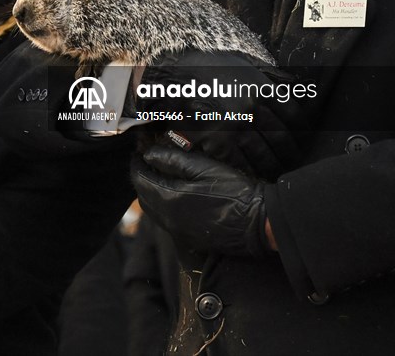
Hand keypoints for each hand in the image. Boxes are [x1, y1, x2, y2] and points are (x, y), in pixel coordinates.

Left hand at [130, 144, 268, 256]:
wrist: (258, 223)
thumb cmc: (234, 192)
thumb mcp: (203, 167)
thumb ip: (172, 160)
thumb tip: (148, 155)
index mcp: (169, 199)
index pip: (140, 180)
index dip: (136, 165)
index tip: (137, 154)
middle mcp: (169, 219)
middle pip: (143, 197)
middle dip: (141, 178)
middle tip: (145, 163)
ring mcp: (178, 232)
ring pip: (152, 211)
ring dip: (149, 193)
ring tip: (156, 177)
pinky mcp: (189, 239)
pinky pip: (165, 221)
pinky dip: (161, 206)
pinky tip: (171, 196)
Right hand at [135, 49, 303, 179]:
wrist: (174, 76)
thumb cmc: (210, 69)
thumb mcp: (244, 66)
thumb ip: (271, 78)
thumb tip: (297, 89)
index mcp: (262, 89)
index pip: (294, 116)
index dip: (300, 132)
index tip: (301, 140)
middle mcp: (252, 108)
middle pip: (282, 139)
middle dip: (290, 154)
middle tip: (293, 162)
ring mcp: (235, 127)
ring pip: (263, 154)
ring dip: (272, 166)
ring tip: (276, 172)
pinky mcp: (218, 142)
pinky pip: (241, 162)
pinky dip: (250, 170)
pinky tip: (254, 174)